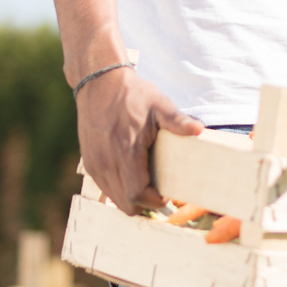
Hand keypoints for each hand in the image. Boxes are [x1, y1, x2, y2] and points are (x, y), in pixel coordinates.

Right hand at [76, 68, 202, 215]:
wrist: (99, 83)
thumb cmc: (132, 94)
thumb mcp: (159, 104)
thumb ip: (177, 121)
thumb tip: (198, 129)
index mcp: (125, 149)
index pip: (137, 194)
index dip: (154, 201)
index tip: (167, 194)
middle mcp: (106, 161)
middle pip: (126, 204)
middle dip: (145, 204)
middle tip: (160, 192)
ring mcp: (95, 163)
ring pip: (114, 199)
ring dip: (131, 198)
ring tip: (148, 184)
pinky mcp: (89, 162)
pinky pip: (105, 188)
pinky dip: (120, 189)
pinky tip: (132, 176)